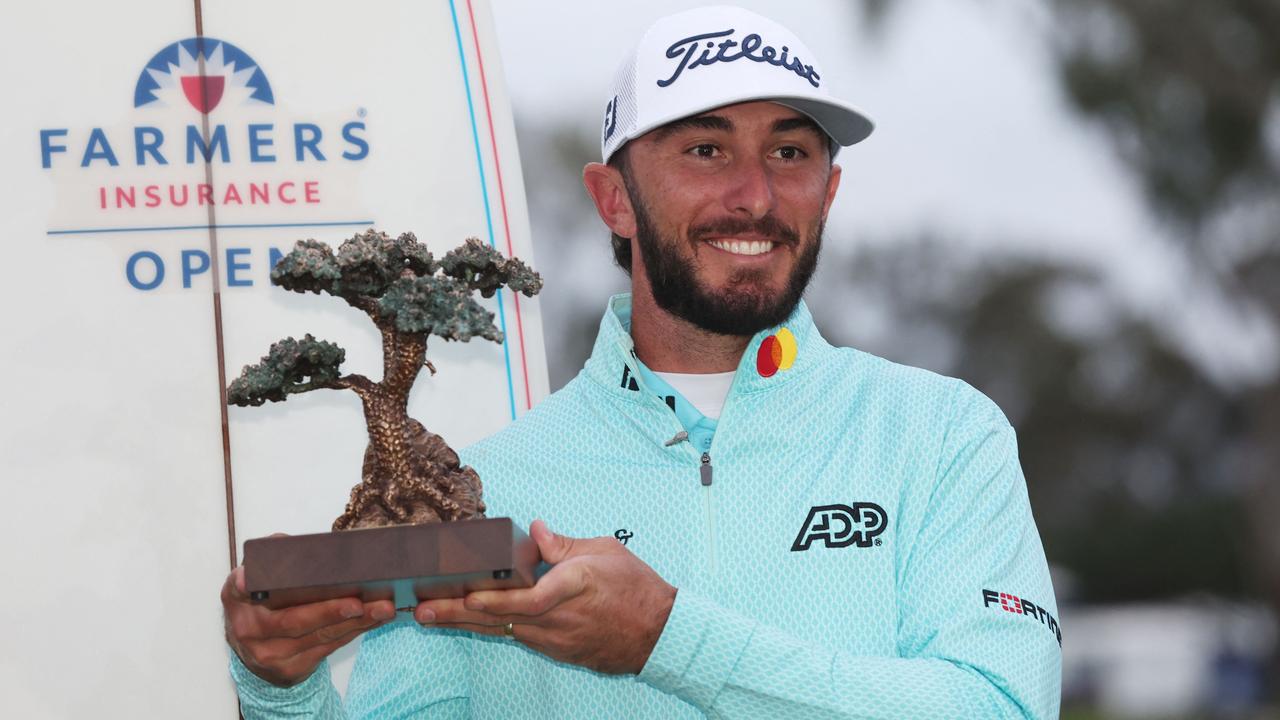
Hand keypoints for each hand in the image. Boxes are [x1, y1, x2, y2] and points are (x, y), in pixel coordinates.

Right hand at [222, 561, 396, 686]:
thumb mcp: (260, 580)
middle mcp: (249, 630)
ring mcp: (269, 654)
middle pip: (292, 621)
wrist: (257, 651)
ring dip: (355, 622)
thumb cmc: (265, 606)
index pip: (238, 590)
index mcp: (238, 600)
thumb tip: (289, 543)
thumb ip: (274, 560)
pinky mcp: (291, 669)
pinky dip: (355, 631)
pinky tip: (375, 619)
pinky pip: (329, 647)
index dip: (243, 584)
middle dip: (329, 611)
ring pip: (318, 637)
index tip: (246, 579)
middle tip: (358, 602)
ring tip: (382, 608)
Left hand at [415, 519, 676, 674]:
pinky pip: (518, 637)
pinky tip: (466, 623)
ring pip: (503, 631)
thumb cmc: (636, 588)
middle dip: (459, 615)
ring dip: (467, 623)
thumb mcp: (605, 551)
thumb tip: (535, 530)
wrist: (659, 633)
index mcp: (574, 587)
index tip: (467, 597)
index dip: (495, 601)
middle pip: (502, 619)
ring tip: (431, 617)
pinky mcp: (557, 650)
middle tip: (422, 612)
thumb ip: (565, 544)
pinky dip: (490, 629)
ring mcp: (557, 639)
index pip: (528, 599)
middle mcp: (560, 618)